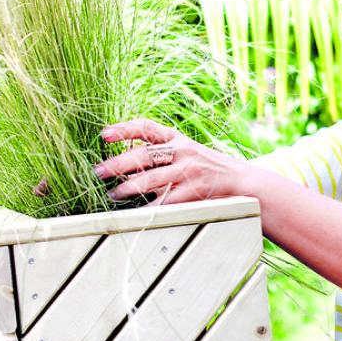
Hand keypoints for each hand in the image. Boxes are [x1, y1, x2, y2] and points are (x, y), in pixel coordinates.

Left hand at [94, 118, 247, 205]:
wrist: (243, 183)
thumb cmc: (210, 169)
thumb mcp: (188, 152)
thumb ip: (162, 154)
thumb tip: (126, 162)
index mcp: (178, 139)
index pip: (146, 128)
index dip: (124, 129)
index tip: (104, 135)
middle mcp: (182, 151)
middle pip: (143, 154)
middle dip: (117, 163)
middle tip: (98, 172)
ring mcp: (189, 171)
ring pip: (150, 178)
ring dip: (128, 188)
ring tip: (112, 194)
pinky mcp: (194, 191)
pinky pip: (166, 200)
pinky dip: (149, 207)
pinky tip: (137, 212)